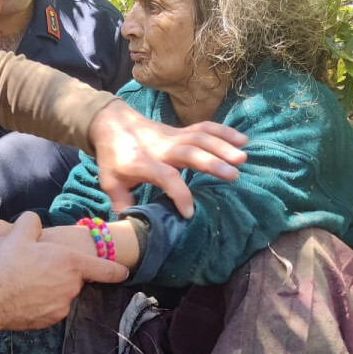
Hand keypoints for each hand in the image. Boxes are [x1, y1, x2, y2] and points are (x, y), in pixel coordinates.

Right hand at [0, 213, 128, 334]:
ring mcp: (61, 306)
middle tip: (39, 266)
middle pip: (74, 278)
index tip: (124, 272)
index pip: (105, 269)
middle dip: (62, 272)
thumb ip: (33, 223)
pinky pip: (49, 307)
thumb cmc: (7, 264)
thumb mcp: (19, 233)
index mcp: (72, 263)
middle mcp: (72, 287)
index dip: (117, 270)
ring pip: (61, 293)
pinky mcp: (48, 321)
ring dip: (51, 287)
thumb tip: (34, 222)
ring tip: (26, 281)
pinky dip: (40, 302)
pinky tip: (22, 295)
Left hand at [87, 100, 247, 216]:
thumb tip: (133, 229)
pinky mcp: (180, 131)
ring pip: (199, 138)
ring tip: (243, 158)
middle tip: (233, 175)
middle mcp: (161, 148)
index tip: (189, 213)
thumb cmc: (112, 157)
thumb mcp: (109, 182)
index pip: (165, 177)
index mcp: (142, 163)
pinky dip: (223, 131)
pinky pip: (204, 128)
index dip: (178, 194)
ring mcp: (172, 137)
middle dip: (211, 163)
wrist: (111, 123)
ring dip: (222, 145)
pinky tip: (243, 139)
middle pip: (188, 152)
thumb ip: (122, 203)